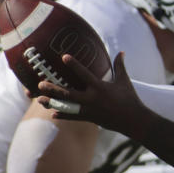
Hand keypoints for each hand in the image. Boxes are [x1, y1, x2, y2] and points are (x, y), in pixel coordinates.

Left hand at [36, 52, 151, 139]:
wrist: (134, 120)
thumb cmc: (130, 99)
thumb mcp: (124, 81)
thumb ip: (120, 66)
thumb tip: (122, 52)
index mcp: (100, 87)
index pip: (85, 74)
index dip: (74, 65)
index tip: (63, 57)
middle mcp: (92, 98)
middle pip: (69, 93)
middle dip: (54, 88)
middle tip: (40, 84)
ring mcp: (90, 110)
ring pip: (67, 106)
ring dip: (53, 103)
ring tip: (40, 99)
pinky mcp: (90, 118)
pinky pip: (74, 117)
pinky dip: (63, 115)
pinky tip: (52, 114)